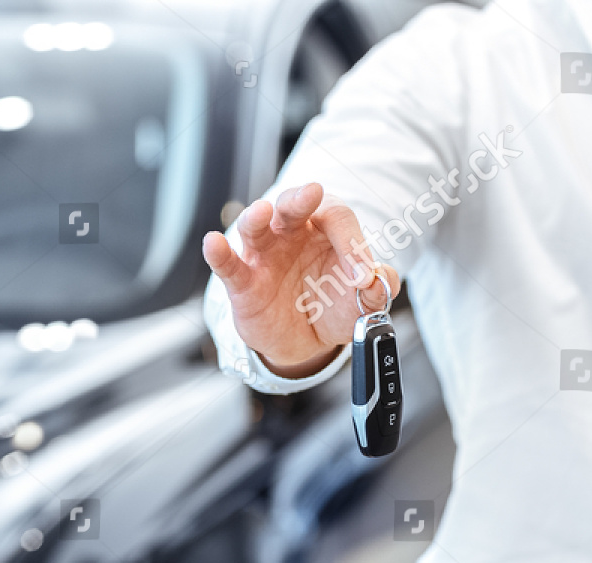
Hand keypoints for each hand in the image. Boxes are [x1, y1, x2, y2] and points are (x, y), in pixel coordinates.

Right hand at [203, 183, 399, 376]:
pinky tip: (213, 243)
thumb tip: (376, 281)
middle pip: (293, 206)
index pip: (337, 218)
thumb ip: (378, 289)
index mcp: (326, 228)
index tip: (363, 277)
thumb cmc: (332, 306)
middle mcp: (293, 233)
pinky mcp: (243, 283)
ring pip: (256, 227)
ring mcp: (265, 256)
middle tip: (312, 193)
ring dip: (256, 218)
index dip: (352, 243)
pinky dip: (219, 253)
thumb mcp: (363, 301)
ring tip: (260, 214)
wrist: (307, 341)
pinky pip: (229, 264)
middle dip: (301, 198)